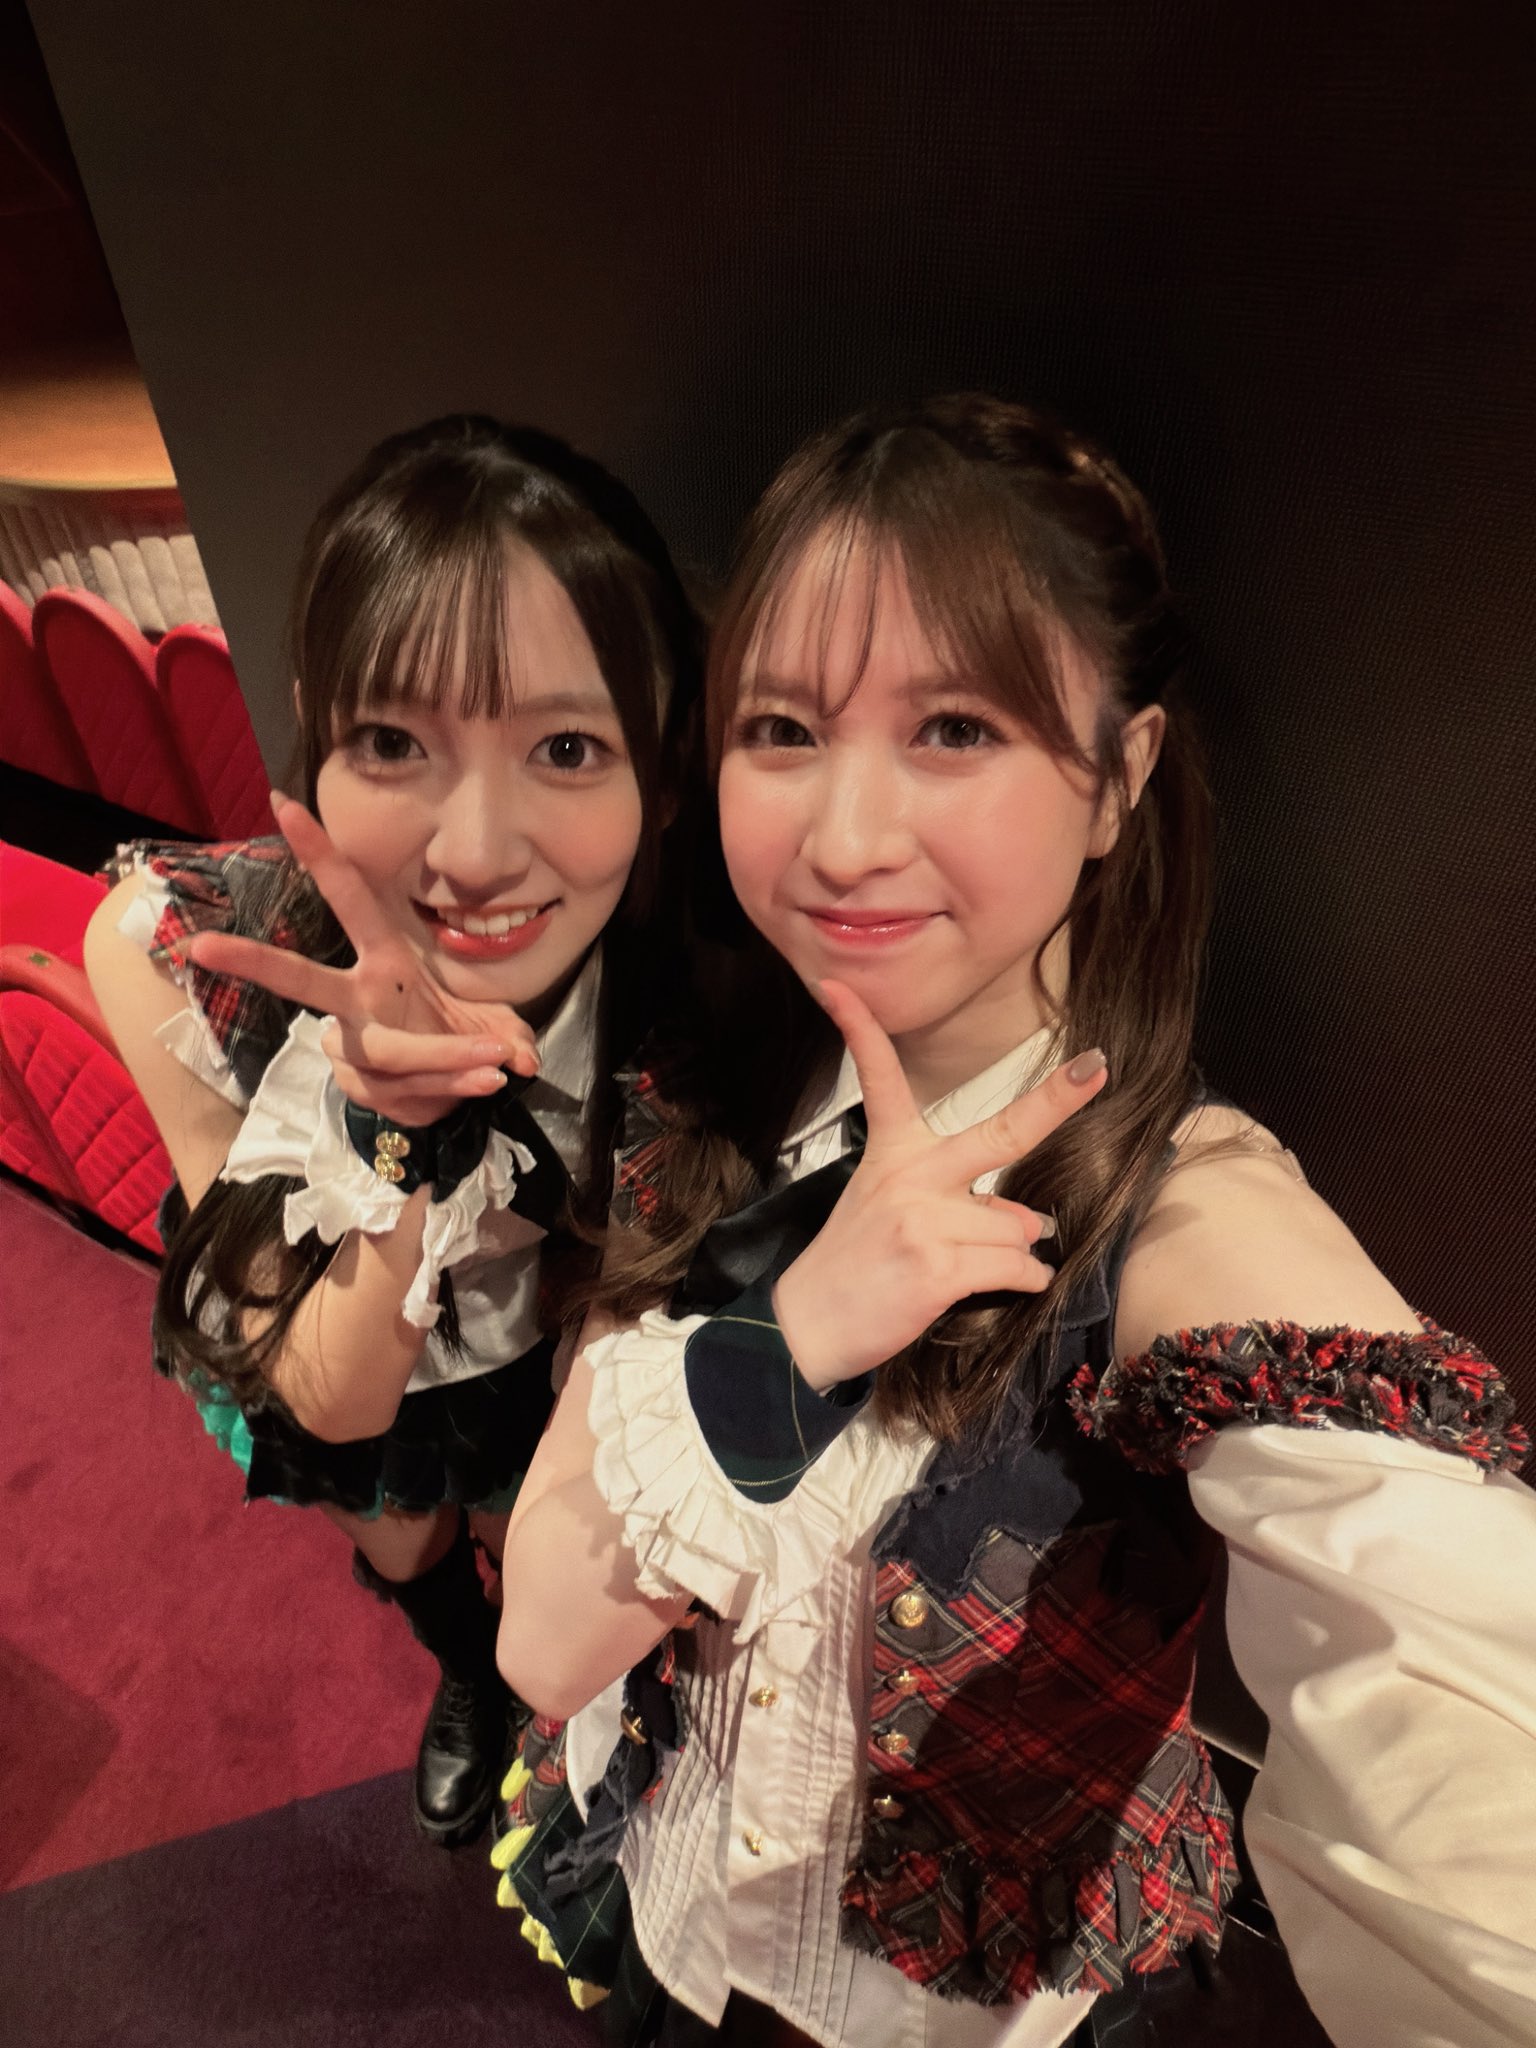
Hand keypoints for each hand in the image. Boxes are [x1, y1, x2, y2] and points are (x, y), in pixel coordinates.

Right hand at [182, 792, 538, 1124]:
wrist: (448, 1091)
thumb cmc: (458, 1035)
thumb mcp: (495, 1025)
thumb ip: (511, 1035)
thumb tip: (525, 1057)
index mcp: (384, 960)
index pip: (349, 899)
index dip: (319, 853)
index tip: (284, 803)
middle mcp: (357, 1000)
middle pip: (302, 982)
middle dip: (255, 962)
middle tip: (202, 946)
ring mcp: (352, 1047)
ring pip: (388, 1054)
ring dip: (446, 1058)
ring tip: (494, 1064)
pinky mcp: (359, 1088)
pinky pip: (405, 1091)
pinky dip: (450, 1088)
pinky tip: (479, 1084)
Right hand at [772, 979, 1108, 1389]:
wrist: (808, 1325)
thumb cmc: (857, 1266)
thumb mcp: (896, 1213)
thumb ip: (962, 1203)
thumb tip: (1031, 1220)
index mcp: (892, 1151)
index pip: (879, 1078)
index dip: (860, 1029)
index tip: (836, 987)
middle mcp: (910, 1174)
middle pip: (1001, 1132)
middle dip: (1056, 1099)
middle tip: (1098, 1067)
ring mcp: (924, 1218)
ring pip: (1017, 1226)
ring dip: (1012, 1254)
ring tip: (967, 1269)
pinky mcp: (937, 1266)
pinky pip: (1016, 1266)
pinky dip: (1025, 1282)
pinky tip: (1010, 1288)